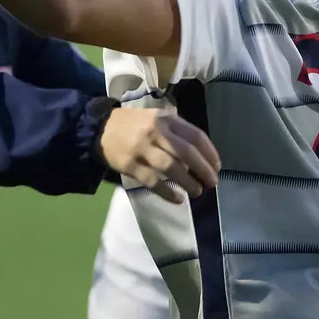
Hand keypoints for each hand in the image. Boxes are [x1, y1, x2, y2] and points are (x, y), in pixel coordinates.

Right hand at [100, 104, 219, 203]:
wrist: (101, 128)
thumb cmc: (135, 125)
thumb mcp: (157, 119)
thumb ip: (176, 133)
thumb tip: (199, 158)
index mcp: (165, 119)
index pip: (195, 135)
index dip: (209, 153)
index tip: (217, 167)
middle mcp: (155, 131)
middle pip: (186, 152)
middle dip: (203, 169)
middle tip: (212, 182)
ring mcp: (142, 148)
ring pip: (171, 167)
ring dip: (188, 182)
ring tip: (197, 192)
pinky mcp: (130, 164)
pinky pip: (153, 181)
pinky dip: (168, 192)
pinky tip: (177, 199)